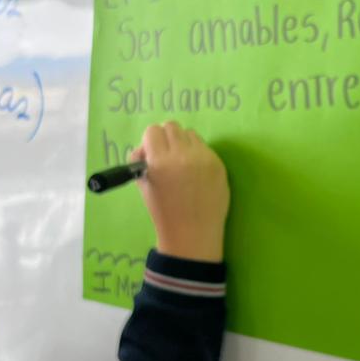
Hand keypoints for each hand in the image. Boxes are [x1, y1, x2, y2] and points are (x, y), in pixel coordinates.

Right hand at [132, 121, 229, 262]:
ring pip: (190, 134)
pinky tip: (196, 173)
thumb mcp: (143, 186)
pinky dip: (197, 155)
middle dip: (166, 138)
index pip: (152, 131)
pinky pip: (205, 148)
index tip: (151, 155)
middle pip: (172, 126)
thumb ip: (141, 162)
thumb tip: (145, 149)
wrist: (193, 234)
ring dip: (183, 143)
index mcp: (160, 161)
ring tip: (182, 164)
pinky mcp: (219, 164)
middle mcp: (183, 155)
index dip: (149, 142)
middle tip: (165, 156)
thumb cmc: (164, 213)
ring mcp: (204, 158)